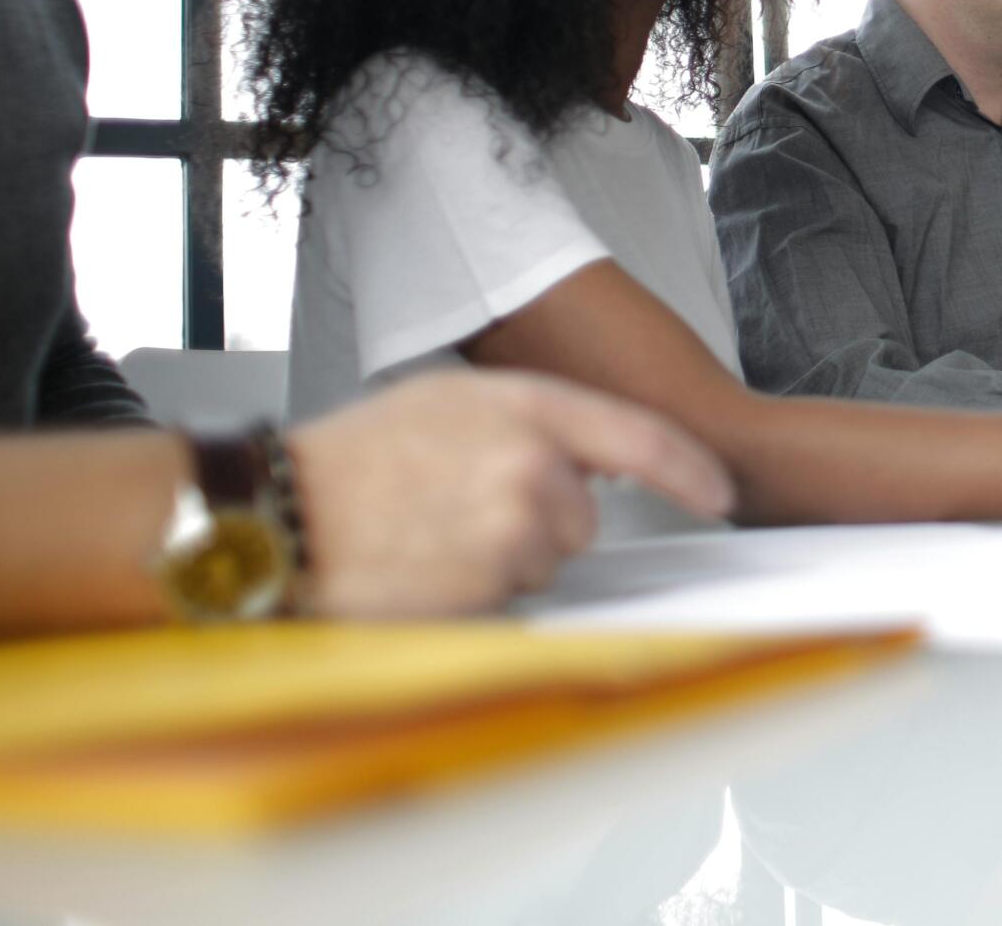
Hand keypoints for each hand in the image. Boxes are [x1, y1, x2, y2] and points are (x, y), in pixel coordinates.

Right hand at [290, 369, 734, 617]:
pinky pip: (508, 597)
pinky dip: (474, 592)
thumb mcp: (450, 405)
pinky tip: (423, 565)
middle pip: (582, 517)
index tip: (719, 493)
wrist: (282, 509)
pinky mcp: (489, 580)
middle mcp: (530, 458)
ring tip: (431, 534)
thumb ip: (530, 422)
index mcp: (524, 404)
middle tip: (459, 510)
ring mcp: (512, 522)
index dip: (689, 470)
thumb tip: (592, 456)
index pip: (642, 437)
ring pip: (545, 561)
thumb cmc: (355, 458)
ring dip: (501, 560)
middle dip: (538, 525)